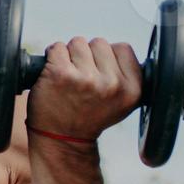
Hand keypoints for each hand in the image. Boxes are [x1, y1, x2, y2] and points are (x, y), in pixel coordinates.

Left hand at [27, 37, 143, 140]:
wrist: (62, 140)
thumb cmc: (87, 118)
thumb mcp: (120, 102)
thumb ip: (125, 76)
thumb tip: (116, 49)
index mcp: (132, 89)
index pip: (123, 48)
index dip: (106, 57)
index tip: (98, 73)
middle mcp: (112, 84)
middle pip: (99, 43)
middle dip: (87, 56)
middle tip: (80, 80)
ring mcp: (86, 79)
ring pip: (78, 43)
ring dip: (69, 56)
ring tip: (68, 79)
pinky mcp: (61, 74)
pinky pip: (57, 47)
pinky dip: (51, 57)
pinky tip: (54, 75)